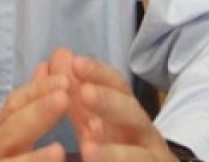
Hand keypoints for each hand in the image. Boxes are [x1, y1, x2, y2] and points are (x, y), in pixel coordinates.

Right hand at [0, 63, 70, 161]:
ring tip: (58, 151)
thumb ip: (28, 103)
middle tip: (64, 98)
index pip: (13, 108)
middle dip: (36, 116)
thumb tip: (47, 64)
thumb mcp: (5, 132)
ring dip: (32, 160)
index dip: (37, 91)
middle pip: (9, 134)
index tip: (65, 79)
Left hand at [45, 50, 175, 161]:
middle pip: (133, 114)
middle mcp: (143, 134)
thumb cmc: (121, 149)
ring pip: (140, 155)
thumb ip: (76, 96)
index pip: (118, 87)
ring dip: (114, 152)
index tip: (75, 62)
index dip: (99, 73)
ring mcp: (151, 158)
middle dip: (109, 102)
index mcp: (126, 116)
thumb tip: (57, 56)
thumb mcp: (94, 123)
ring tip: (88, 148)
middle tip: (85, 93)